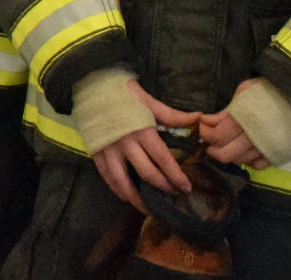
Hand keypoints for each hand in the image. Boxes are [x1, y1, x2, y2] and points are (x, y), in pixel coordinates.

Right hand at [92, 81, 199, 208]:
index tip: (186, 188)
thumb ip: (172, 115)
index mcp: (141, 130)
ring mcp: (108, 149)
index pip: (162, 159)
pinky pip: (106, 176)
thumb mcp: (149, 101)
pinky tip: (126, 196)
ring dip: (137, 197)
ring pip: (123, 181)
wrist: (92, 83)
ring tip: (149, 207)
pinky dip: (117, 189)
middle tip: (173, 195)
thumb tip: (199, 118)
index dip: (175, 176)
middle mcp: (125, 143)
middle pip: (146, 173)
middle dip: (162, 187)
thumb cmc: (123, 92)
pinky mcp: (95, 151)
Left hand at [199, 79, 272, 169]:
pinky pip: (257, 166)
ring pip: (240, 161)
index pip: (217, 136)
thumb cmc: (270, 90)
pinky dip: (247, 160)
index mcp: (245, 119)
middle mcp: (256, 138)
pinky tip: (244, 148)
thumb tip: (208, 121)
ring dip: (229, 153)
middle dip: (212, 148)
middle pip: (226, 155)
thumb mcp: (244, 92)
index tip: (203, 125)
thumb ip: (226, 110)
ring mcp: (268, 149)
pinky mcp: (279, 155)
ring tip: (226, 141)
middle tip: (210, 139)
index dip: (205, 133)